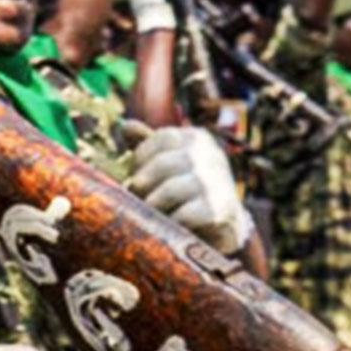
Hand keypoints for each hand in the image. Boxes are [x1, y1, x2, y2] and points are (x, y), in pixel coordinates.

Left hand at [127, 124, 252, 254]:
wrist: (225, 222)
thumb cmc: (186, 185)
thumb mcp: (169, 159)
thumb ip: (147, 142)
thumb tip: (126, 126)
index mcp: (196, 138)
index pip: (162, 139)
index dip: (141, 158)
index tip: (136, 175)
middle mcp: (210, 155)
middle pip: (163, 164)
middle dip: (142, 183)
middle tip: (136, 197)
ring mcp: (216, 183)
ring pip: (170, 191)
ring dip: (153, 204)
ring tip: (148, 212)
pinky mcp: (218, 210)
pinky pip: (184, 215)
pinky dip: (170, 220)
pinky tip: (167, 224)